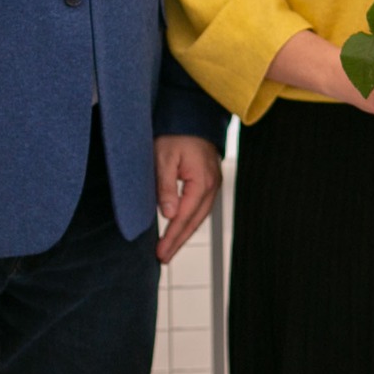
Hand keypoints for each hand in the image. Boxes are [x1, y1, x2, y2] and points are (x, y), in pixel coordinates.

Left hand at [154, 135, 221, 263]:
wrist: (190, 115)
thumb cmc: (175, 134)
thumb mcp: (163, 158)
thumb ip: (165, 187)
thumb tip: (168, 214)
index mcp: (202, 181)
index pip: (184, 217)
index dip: (172, 237)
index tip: (160, 252)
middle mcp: (212, 185)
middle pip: (195, 221)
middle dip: (178, 241)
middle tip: (163, 258)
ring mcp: (213, 183)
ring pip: (199, 216)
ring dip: (184, 233)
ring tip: (169, 249)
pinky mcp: (210, 181)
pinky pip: (200, 207)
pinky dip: (190, 220)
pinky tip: (180, 228)